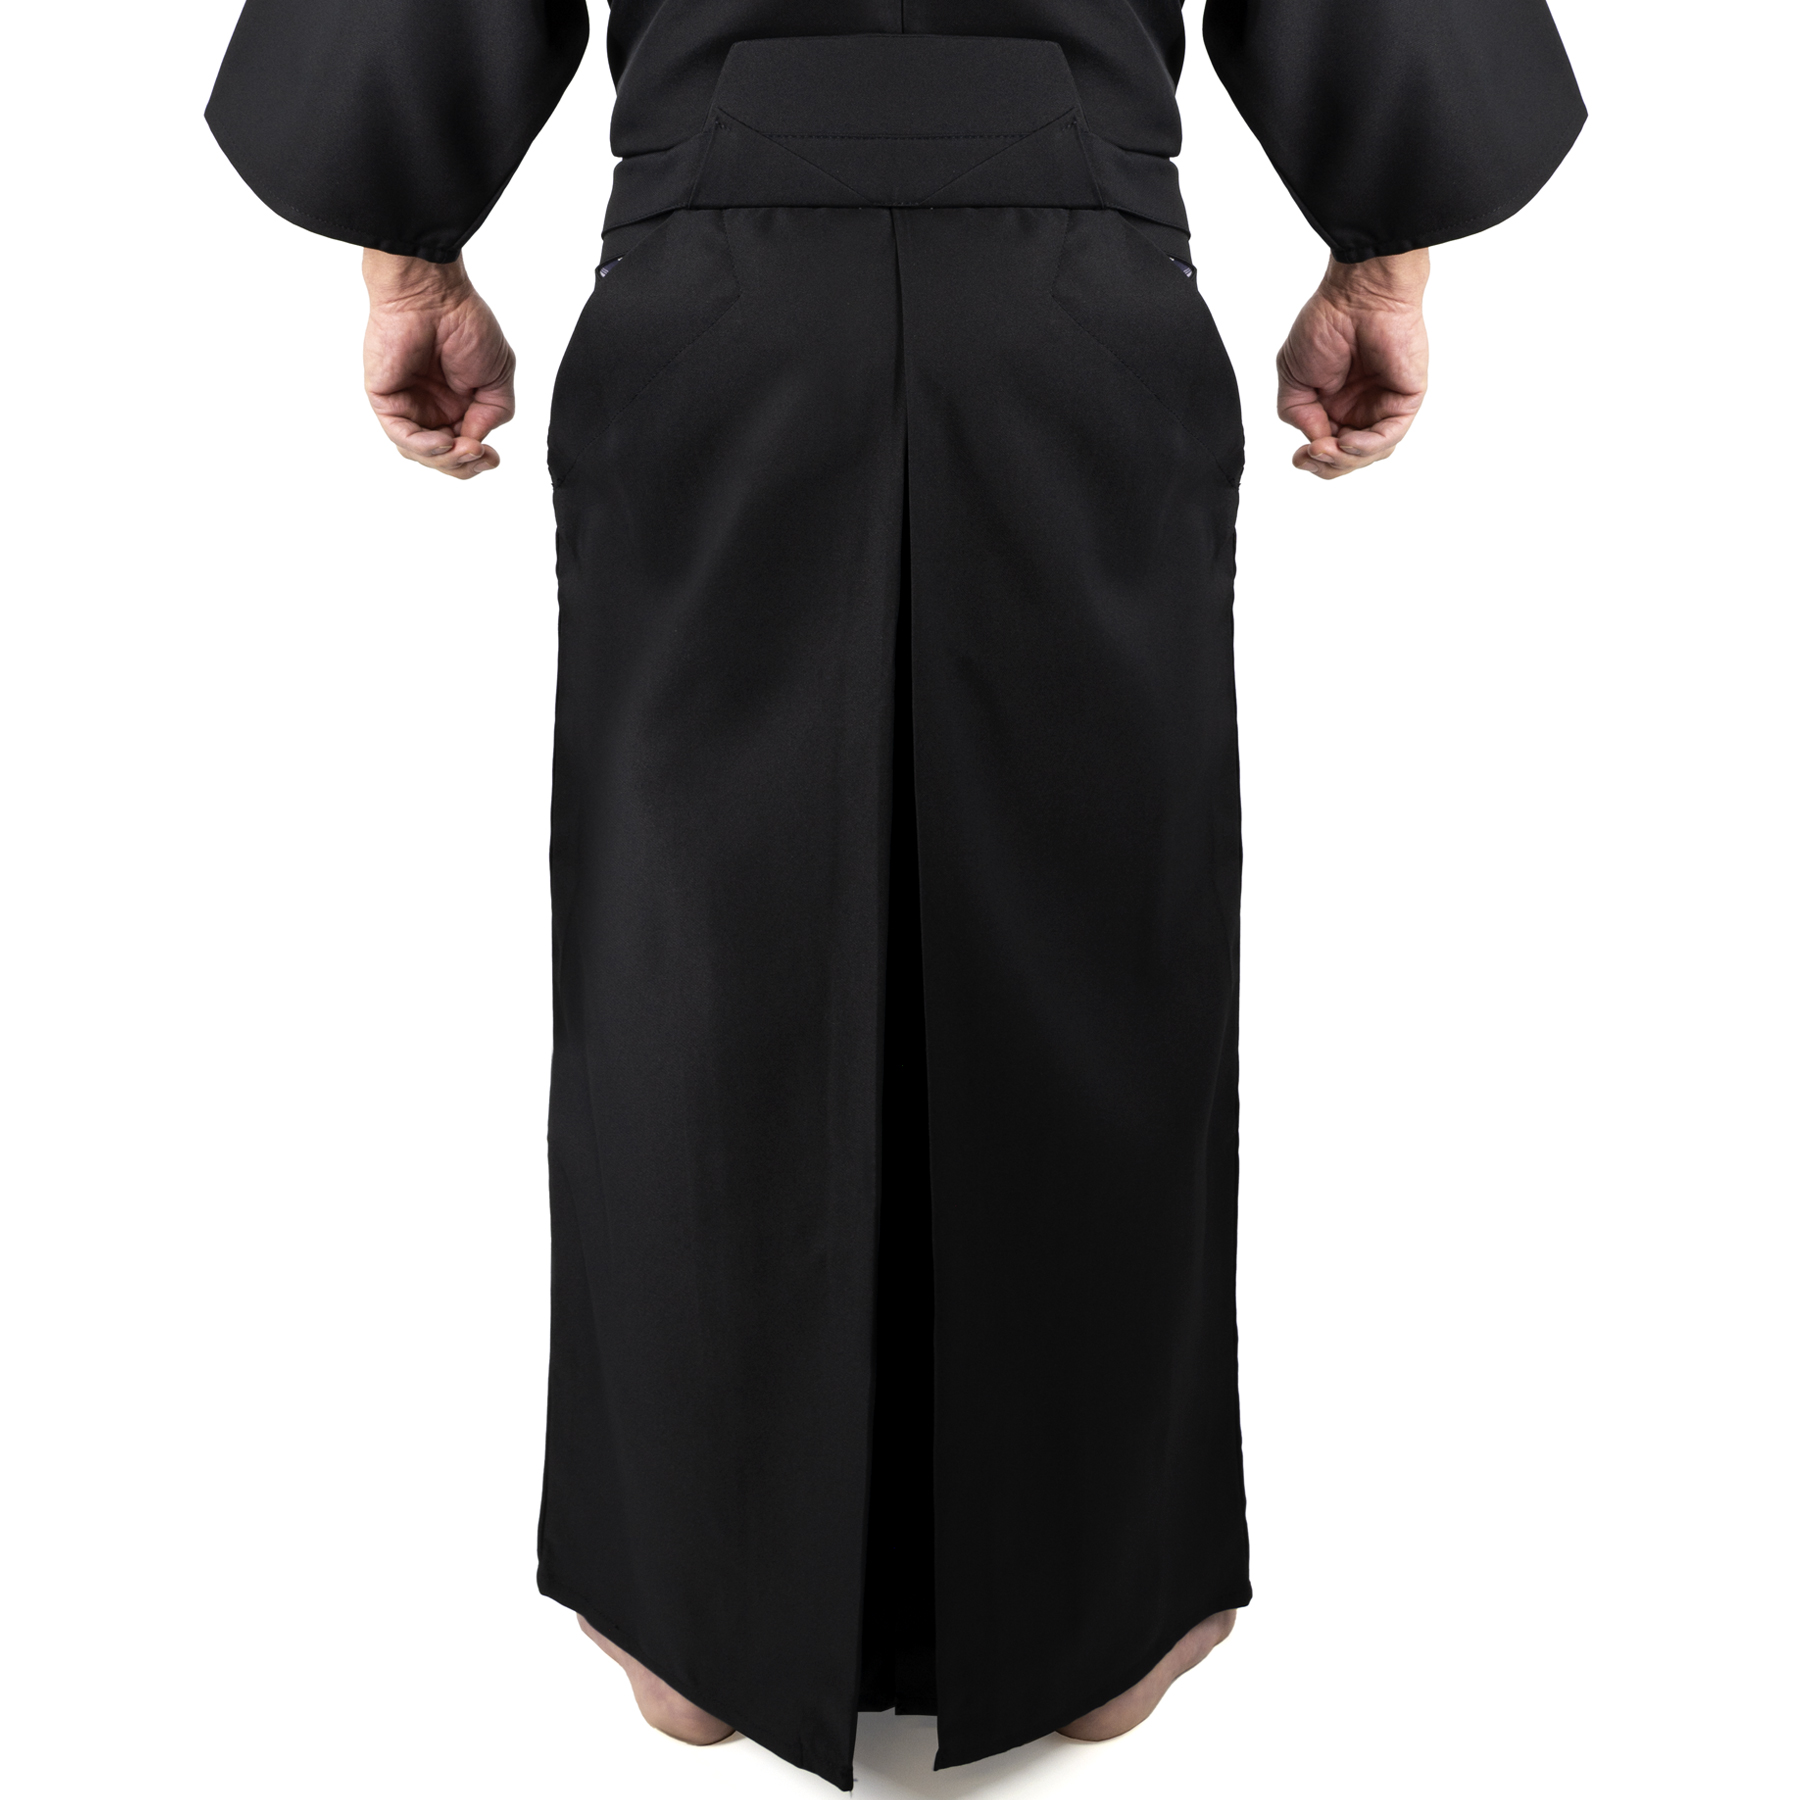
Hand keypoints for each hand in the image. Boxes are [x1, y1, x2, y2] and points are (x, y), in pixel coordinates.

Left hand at [361, 250, 514, 478]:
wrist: (435, 295)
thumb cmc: (466, 325)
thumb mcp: (497, 380)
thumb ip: (492, 416)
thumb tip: (474, 441)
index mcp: (456, 405)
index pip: (462, 449)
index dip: (478, 461)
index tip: (492, 457)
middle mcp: (430, 408)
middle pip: (442, 459)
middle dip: (464, 466)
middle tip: (480, 456)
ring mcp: (407, 405)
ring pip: (421, 453)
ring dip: (447, 460)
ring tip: (466, 449)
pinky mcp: (385, 398)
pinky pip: (401, 435)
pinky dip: (424, 446)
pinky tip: (444, 443)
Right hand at [1276, 249, 1428, 479]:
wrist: (1355, 295)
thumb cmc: (1325, 325)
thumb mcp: (1294, 379)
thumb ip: (1299, 416)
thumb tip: (1316, 443)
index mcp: (1334, 405)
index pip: (1328, 449)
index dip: (1313, 461)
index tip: (1298, 457)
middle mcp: (1360, 409)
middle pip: (1349, 459)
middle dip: (1327, 466)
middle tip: (1310, 457)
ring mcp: (1383, 405)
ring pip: (1370, 454)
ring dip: (1344, 461)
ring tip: (1326, 449)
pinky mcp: (1405, 399)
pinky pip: (1389, 436)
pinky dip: (1366, 447)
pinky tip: (1346, 443)